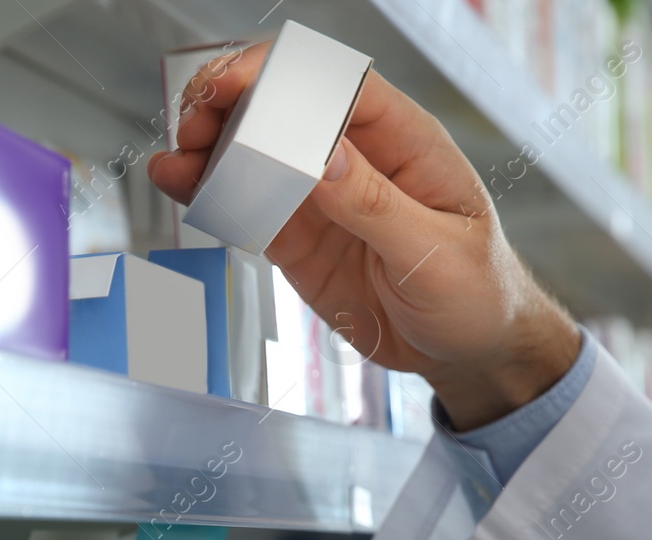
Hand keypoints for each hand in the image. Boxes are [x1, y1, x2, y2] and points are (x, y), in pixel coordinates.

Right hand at [149, 45, 580, 430]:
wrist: (468, 353)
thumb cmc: (476, 293)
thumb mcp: (435, 253)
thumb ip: (377, 204)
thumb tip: (324, 156)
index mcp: (404, 141)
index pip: (337, 84)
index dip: (281, 74)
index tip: (235, 85)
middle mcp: (356, 158)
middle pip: (283, 106)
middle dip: (232, 105)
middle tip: (195, 126)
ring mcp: (322, 197)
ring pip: (254, 152)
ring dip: (210, 147)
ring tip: (175, 159)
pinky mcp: (298, 237)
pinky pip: (246, 205)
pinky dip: (211, 193)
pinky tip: (181, 185)